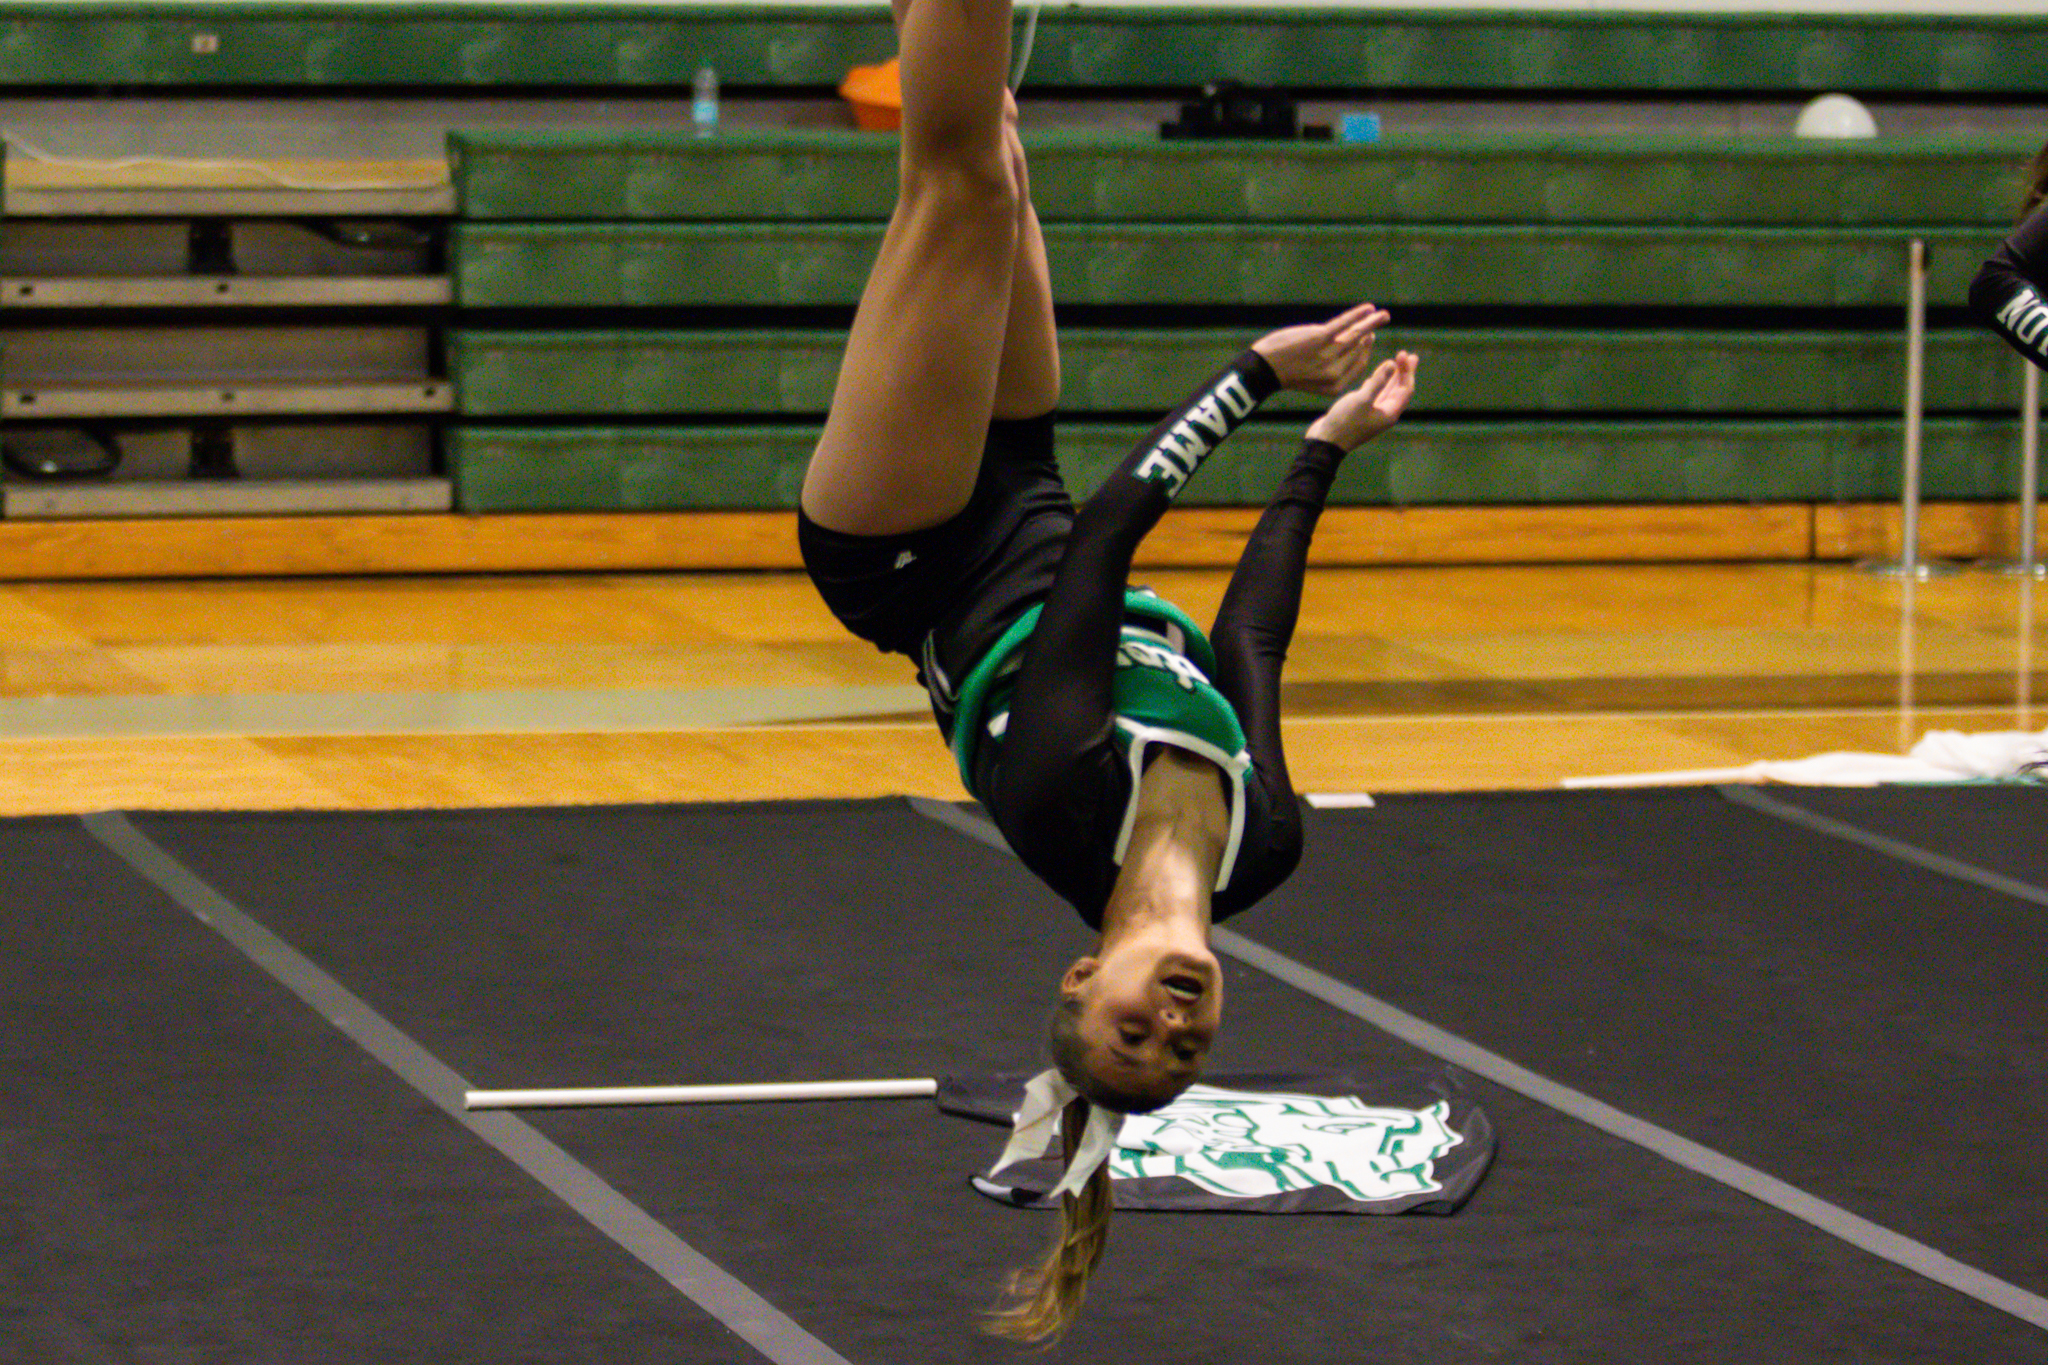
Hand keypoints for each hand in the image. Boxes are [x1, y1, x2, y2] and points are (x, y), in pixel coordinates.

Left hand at [1250, 303, 1390, 396]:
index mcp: (1334, 386)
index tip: (1370, 339)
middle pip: (1358, 349)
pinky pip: (1345, 324)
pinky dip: (1358, 314)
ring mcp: (1328, 355)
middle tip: (1377, 321)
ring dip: (1371, 322)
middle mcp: (1334, 372)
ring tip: (1383, 315)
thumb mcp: (1312, 377)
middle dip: (1369, 334)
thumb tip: (1343, 346)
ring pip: (1356, 335)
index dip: (1367, 351)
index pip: (1358, 366)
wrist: (1263, 368)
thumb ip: (1330, 367)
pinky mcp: (1319, 339)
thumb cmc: (1285, 371)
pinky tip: (1368, 308)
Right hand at [1305, 351, 1417, 452]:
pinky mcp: (1361, 412)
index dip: (1407, 371)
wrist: (1326, 442)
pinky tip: (1376, 376)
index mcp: (1389, 413)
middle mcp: (1385, 413)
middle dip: (1404, 373)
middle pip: (1399, 390)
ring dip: (1392, 377)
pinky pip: (1375, 395)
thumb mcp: (1362, 400)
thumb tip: (1392, 365)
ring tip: (1395, 362)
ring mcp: (1373, 413)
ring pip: (1387, 391)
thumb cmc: (1344, 422)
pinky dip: (1377, 383)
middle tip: (1410, 356)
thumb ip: (1378, 382)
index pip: (1405, 389)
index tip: (1403, 353)